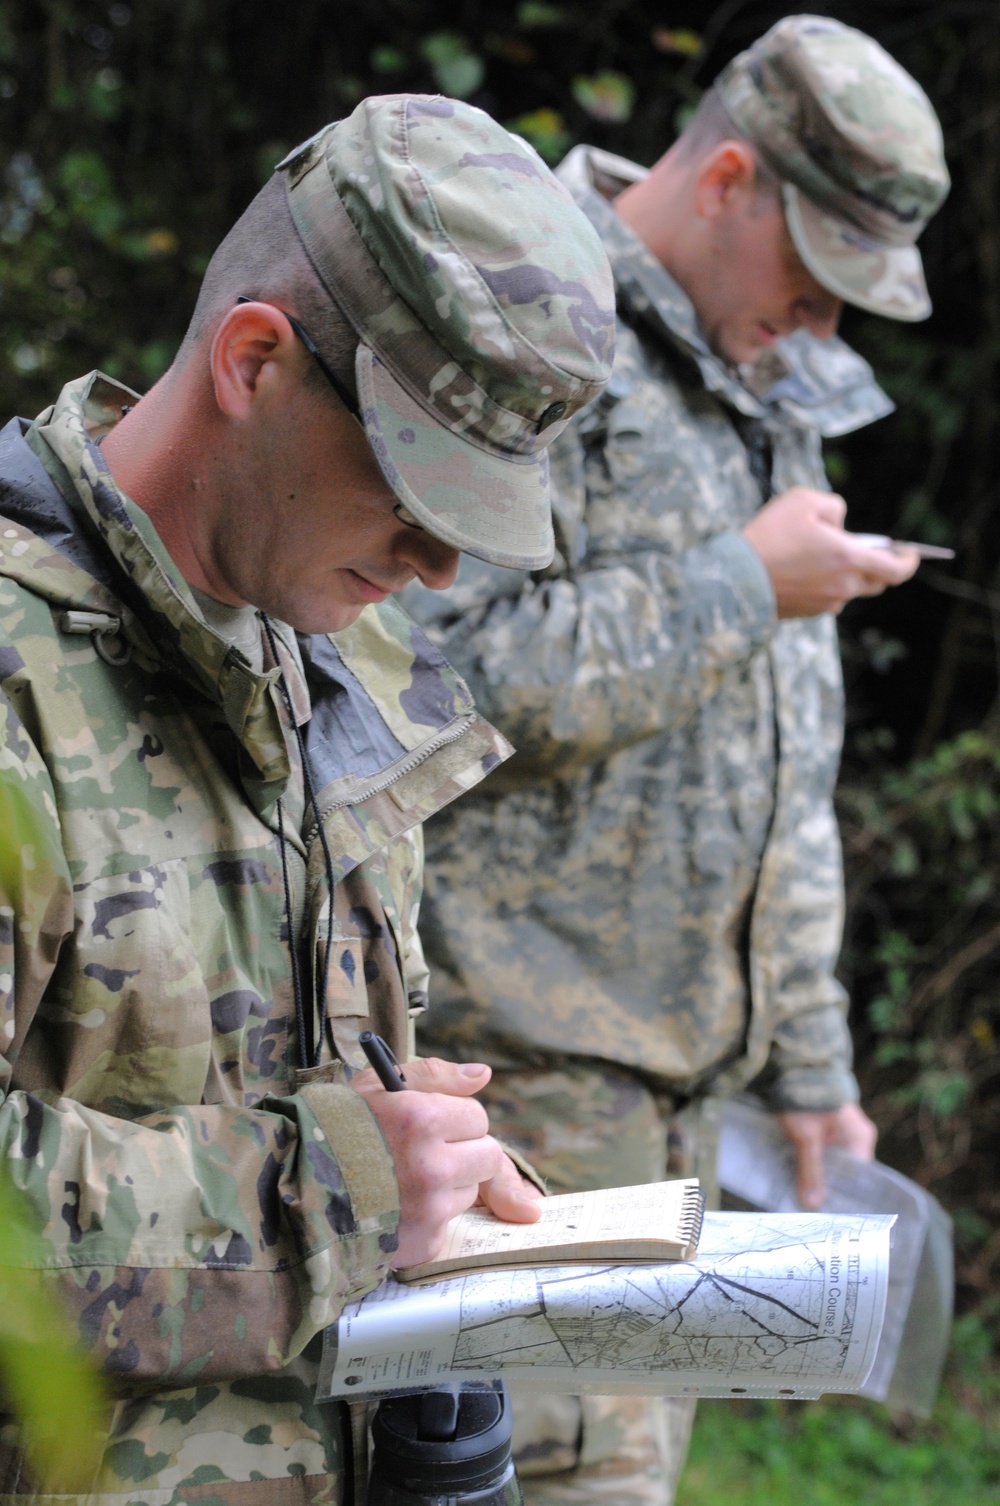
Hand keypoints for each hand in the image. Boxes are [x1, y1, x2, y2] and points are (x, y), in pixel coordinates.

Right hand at [350, 1056, 541, 1266]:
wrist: (289, 1190)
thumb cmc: (332, 1128)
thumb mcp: (375, 1085)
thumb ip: (435, 1075)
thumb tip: (483, 1074)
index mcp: (422, 1120)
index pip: (478, 1116)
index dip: (455, 1118)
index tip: (432, 1123)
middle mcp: (432, 1166)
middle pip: (488, 1156)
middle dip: (465, 1151)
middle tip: (427, 1151)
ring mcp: (429, 1209)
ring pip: (469, 1190)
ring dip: (449, 1184)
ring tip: (403, 1179)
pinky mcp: (424, 1243)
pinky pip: (446, 1224)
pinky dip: (429, 1218)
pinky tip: (395, 1207)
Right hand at [742, 488, 919, 617]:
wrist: (736, 577)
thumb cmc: (771, 535)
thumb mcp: (804, 500)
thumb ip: (834, 507)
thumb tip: (841, 524)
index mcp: (850, 558)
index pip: (896, 570)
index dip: (909, 562)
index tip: (911, 553)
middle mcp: (843, 586)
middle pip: (877, 582)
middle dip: (879, 566)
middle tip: (868, 550)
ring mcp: (825, 603)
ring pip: (850, 590)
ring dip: (848, 575)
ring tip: (826, 557)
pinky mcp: (807, 613)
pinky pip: (828, 599)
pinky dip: (827, 585)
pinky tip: (805, 571)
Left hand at [778, 1103, 877, 1209]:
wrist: (792, 1064)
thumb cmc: (806, 1098)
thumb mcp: (806, 1137)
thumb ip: (811, 1170)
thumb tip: (814, 1204)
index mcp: (861, 1139)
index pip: (858, 1178)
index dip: (842, 1195)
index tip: (828, 1214)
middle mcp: (855, 1136)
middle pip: (844, 1171)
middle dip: (827, 1187)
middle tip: (810, 1209)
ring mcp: (840, 1131)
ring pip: (831, 1162)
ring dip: (817, 1174)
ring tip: (802, 1196)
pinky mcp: (825, 1127)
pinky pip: (822, 1151)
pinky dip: (811, 1161)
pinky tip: (798, 1175)